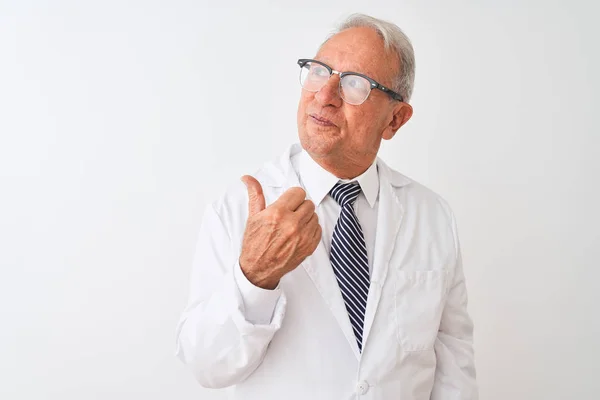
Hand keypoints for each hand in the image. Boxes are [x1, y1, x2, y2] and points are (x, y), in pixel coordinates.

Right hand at [239, 175, 321, 289]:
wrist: (258, 269)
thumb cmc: (255, 243)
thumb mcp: (253, 217)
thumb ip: (256, 195)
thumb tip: (248, 178)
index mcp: (278, 213)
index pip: (298, 192)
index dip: (293, 197)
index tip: (288, 202)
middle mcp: (292, 224)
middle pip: (308, 203)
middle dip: (299, 207)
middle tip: (290, 214)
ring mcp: (302, 236)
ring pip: (314, 215)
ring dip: (306, 218)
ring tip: (294, 225)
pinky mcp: (309, 246)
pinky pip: (318, 229)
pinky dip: (310, 230)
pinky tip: (299, 233)